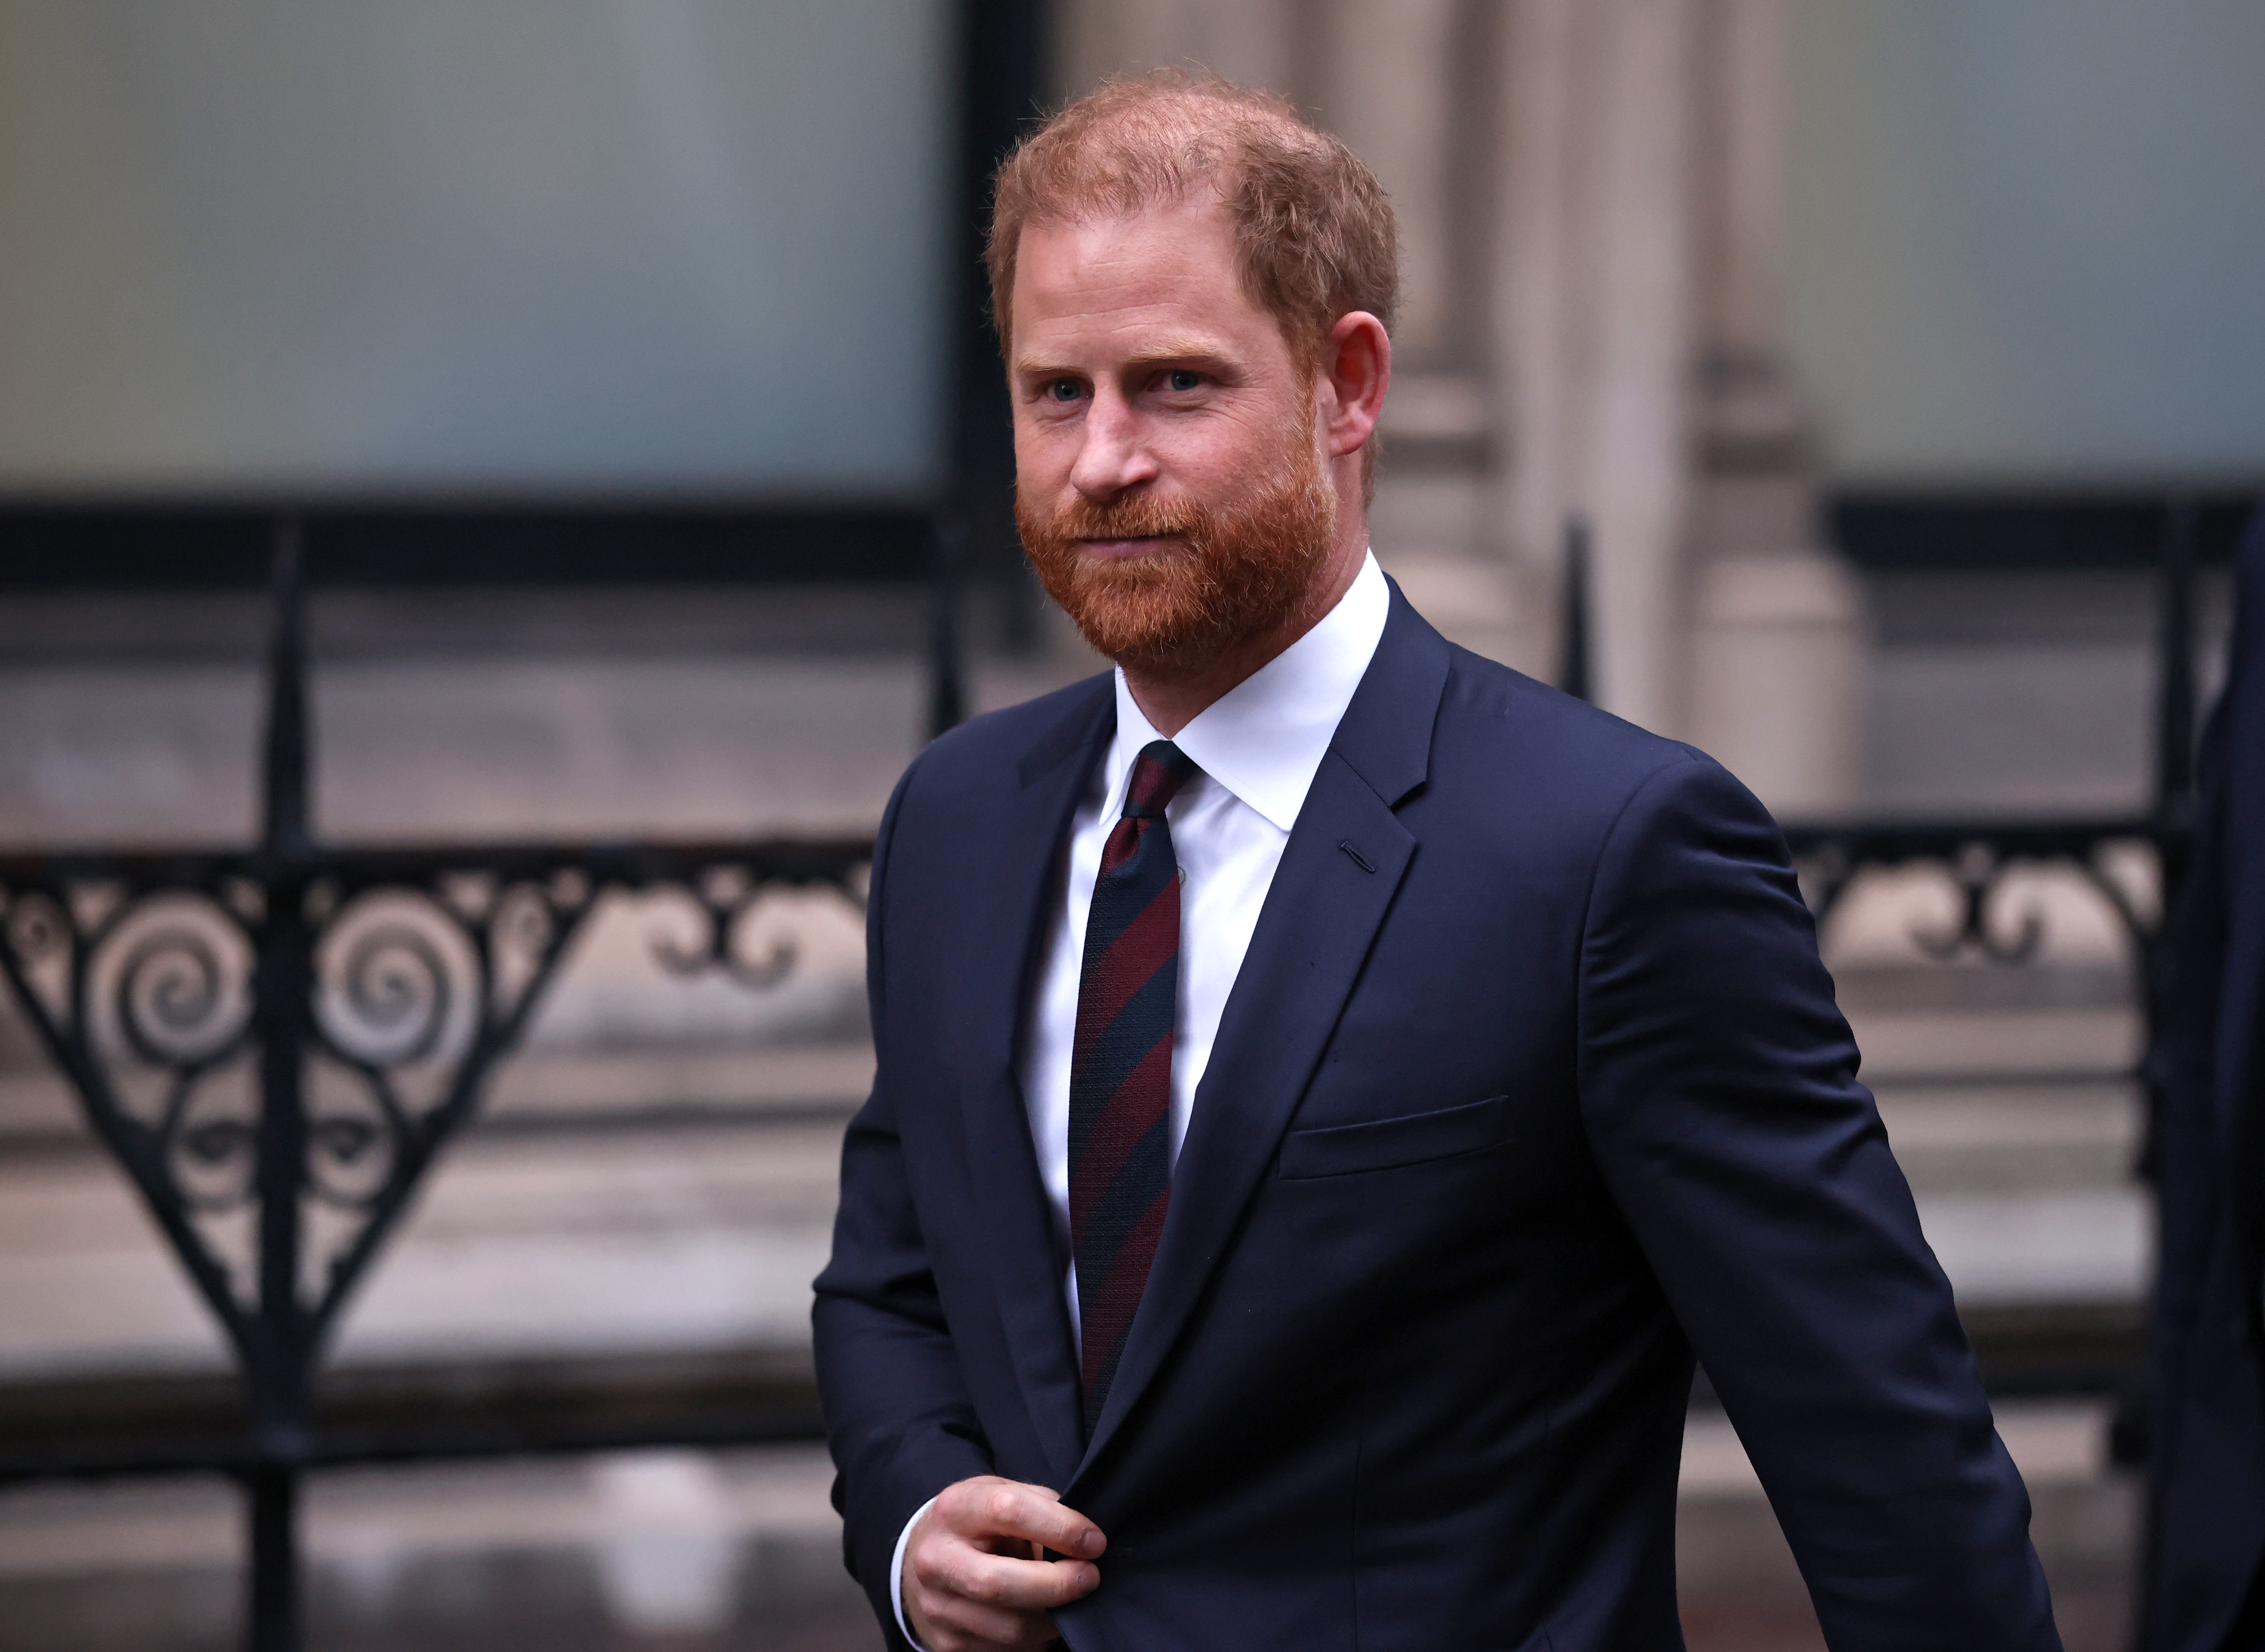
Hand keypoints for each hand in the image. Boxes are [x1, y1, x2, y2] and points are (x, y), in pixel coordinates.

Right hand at [902, 1474, 1104, 1649]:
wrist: (924, 1555)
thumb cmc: (977, 1523)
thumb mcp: (1003, 1496)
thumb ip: (1042, 1510)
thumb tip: (1084, 1545)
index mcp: (955, 1509)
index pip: (1010, 1511)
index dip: (1061, 1528)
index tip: (1094, 1541)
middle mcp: (937, 1559)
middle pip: (1000, 1583)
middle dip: (1058, 1585)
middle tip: (1090, 1577)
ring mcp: (938, 1606)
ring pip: (1011, 1627)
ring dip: (1053, 1617)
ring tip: (1067, 1598)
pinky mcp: (947, 1643)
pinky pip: (1007, 1650)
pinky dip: (1035, 1637)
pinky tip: (1039, 1615)